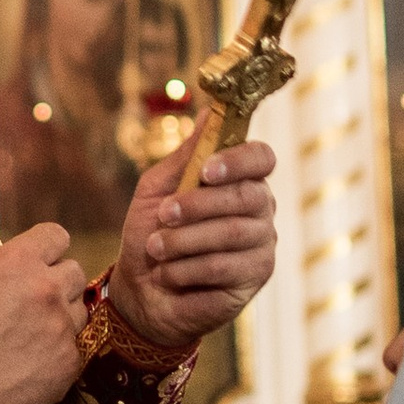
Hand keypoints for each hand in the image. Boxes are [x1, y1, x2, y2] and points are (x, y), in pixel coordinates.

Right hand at [0, 223, 87, 403]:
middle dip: (57, 280)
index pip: (56, 236)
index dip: (45, 247)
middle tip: (32, 299)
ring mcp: (62, 329)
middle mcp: (49, 290)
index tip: (35, 261)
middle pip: (75, 272)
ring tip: (30, 334)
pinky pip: (72, 350)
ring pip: (78, 312)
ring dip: (59, 317)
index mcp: (20, 261)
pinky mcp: (67, 365)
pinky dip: (55, 354)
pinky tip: (29, 363)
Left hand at [103, 133, 276, 358]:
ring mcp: (262, 244)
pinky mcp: (256, 278)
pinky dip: (187, 269)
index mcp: (240, 179)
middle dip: (199, 205)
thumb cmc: (152, 234)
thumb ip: (185, 156)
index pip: (261, 157)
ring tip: (156, 249)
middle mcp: (260, 209)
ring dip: (185, 241)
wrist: (142, 292)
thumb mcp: (157, 190)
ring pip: (233, 233)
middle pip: (247, 195)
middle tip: (164, 215)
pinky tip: (168, 274)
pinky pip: (225, 267)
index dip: (239, 160)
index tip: (206, 171)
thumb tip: (208, 112)